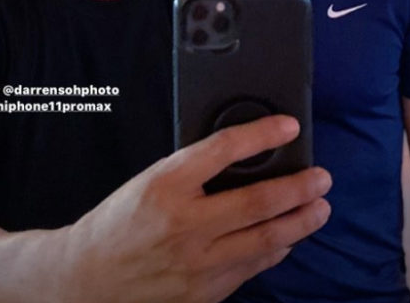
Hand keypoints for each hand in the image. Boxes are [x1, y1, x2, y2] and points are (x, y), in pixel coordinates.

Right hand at [64, 114, 331, 302]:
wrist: (88, 278)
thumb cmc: (118, 223)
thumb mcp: (149, 180)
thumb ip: (193, 171)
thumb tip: (242, 157)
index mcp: (166, 185)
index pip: (224, 149)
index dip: (262, 133)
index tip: (289, 124)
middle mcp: (185, 224)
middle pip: (258, 201)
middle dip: (298, 187)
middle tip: (322, 177)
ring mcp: (197, 263)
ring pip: (265, 239)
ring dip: (299, 222)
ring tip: (319, 208)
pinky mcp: (204, 293)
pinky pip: (251, 267)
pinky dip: (274, 250)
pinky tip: (287, 239)